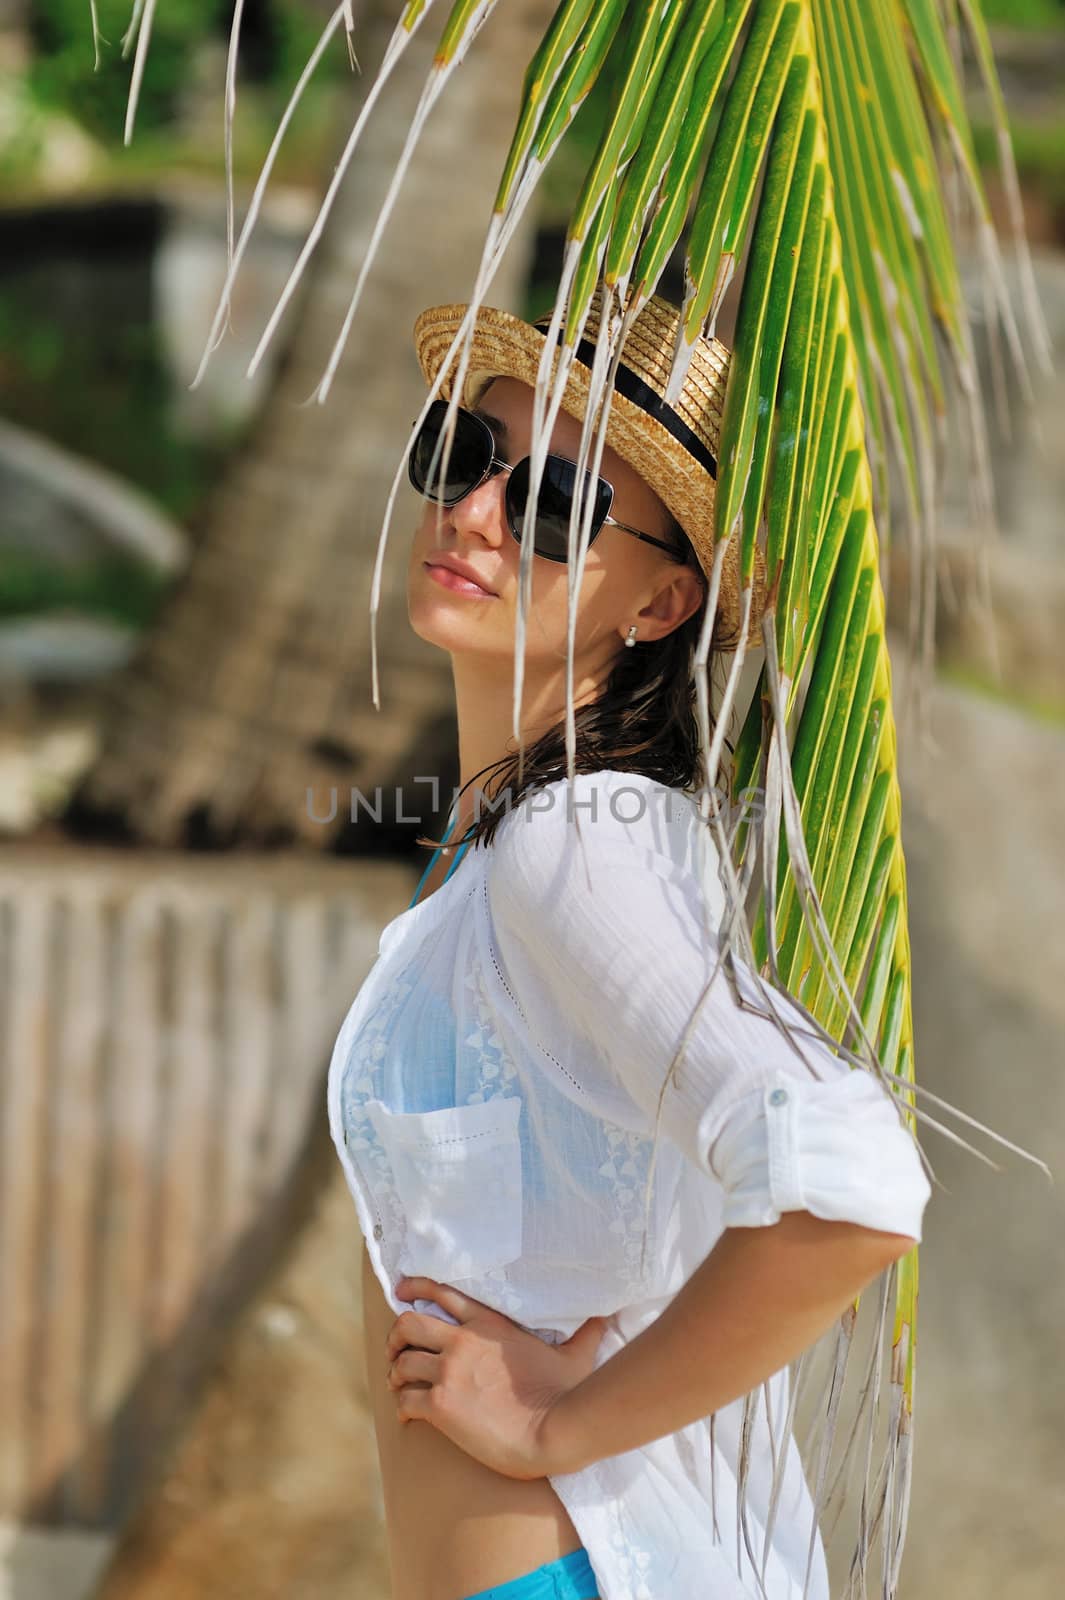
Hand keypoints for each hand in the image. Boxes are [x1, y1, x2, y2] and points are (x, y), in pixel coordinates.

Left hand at [384, 1275, 606, 1479]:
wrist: (553, 1431)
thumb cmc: (566, 1394)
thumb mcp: (576, 1354)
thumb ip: (585, 1332)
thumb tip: (606, 1316)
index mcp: (489, 1325)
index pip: (442, 1293)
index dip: (415, 1288)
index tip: (401, 1291)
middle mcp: (463, 1343)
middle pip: (408, 1323)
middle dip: (397, 1336)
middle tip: (397, 1351)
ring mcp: (450, 1373)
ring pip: (401, 1362)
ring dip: (396, 1373)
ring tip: (399, 1385)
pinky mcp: (442, 1405)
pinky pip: (406, 1399)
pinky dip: (401, 1406)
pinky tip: (407, 1414)